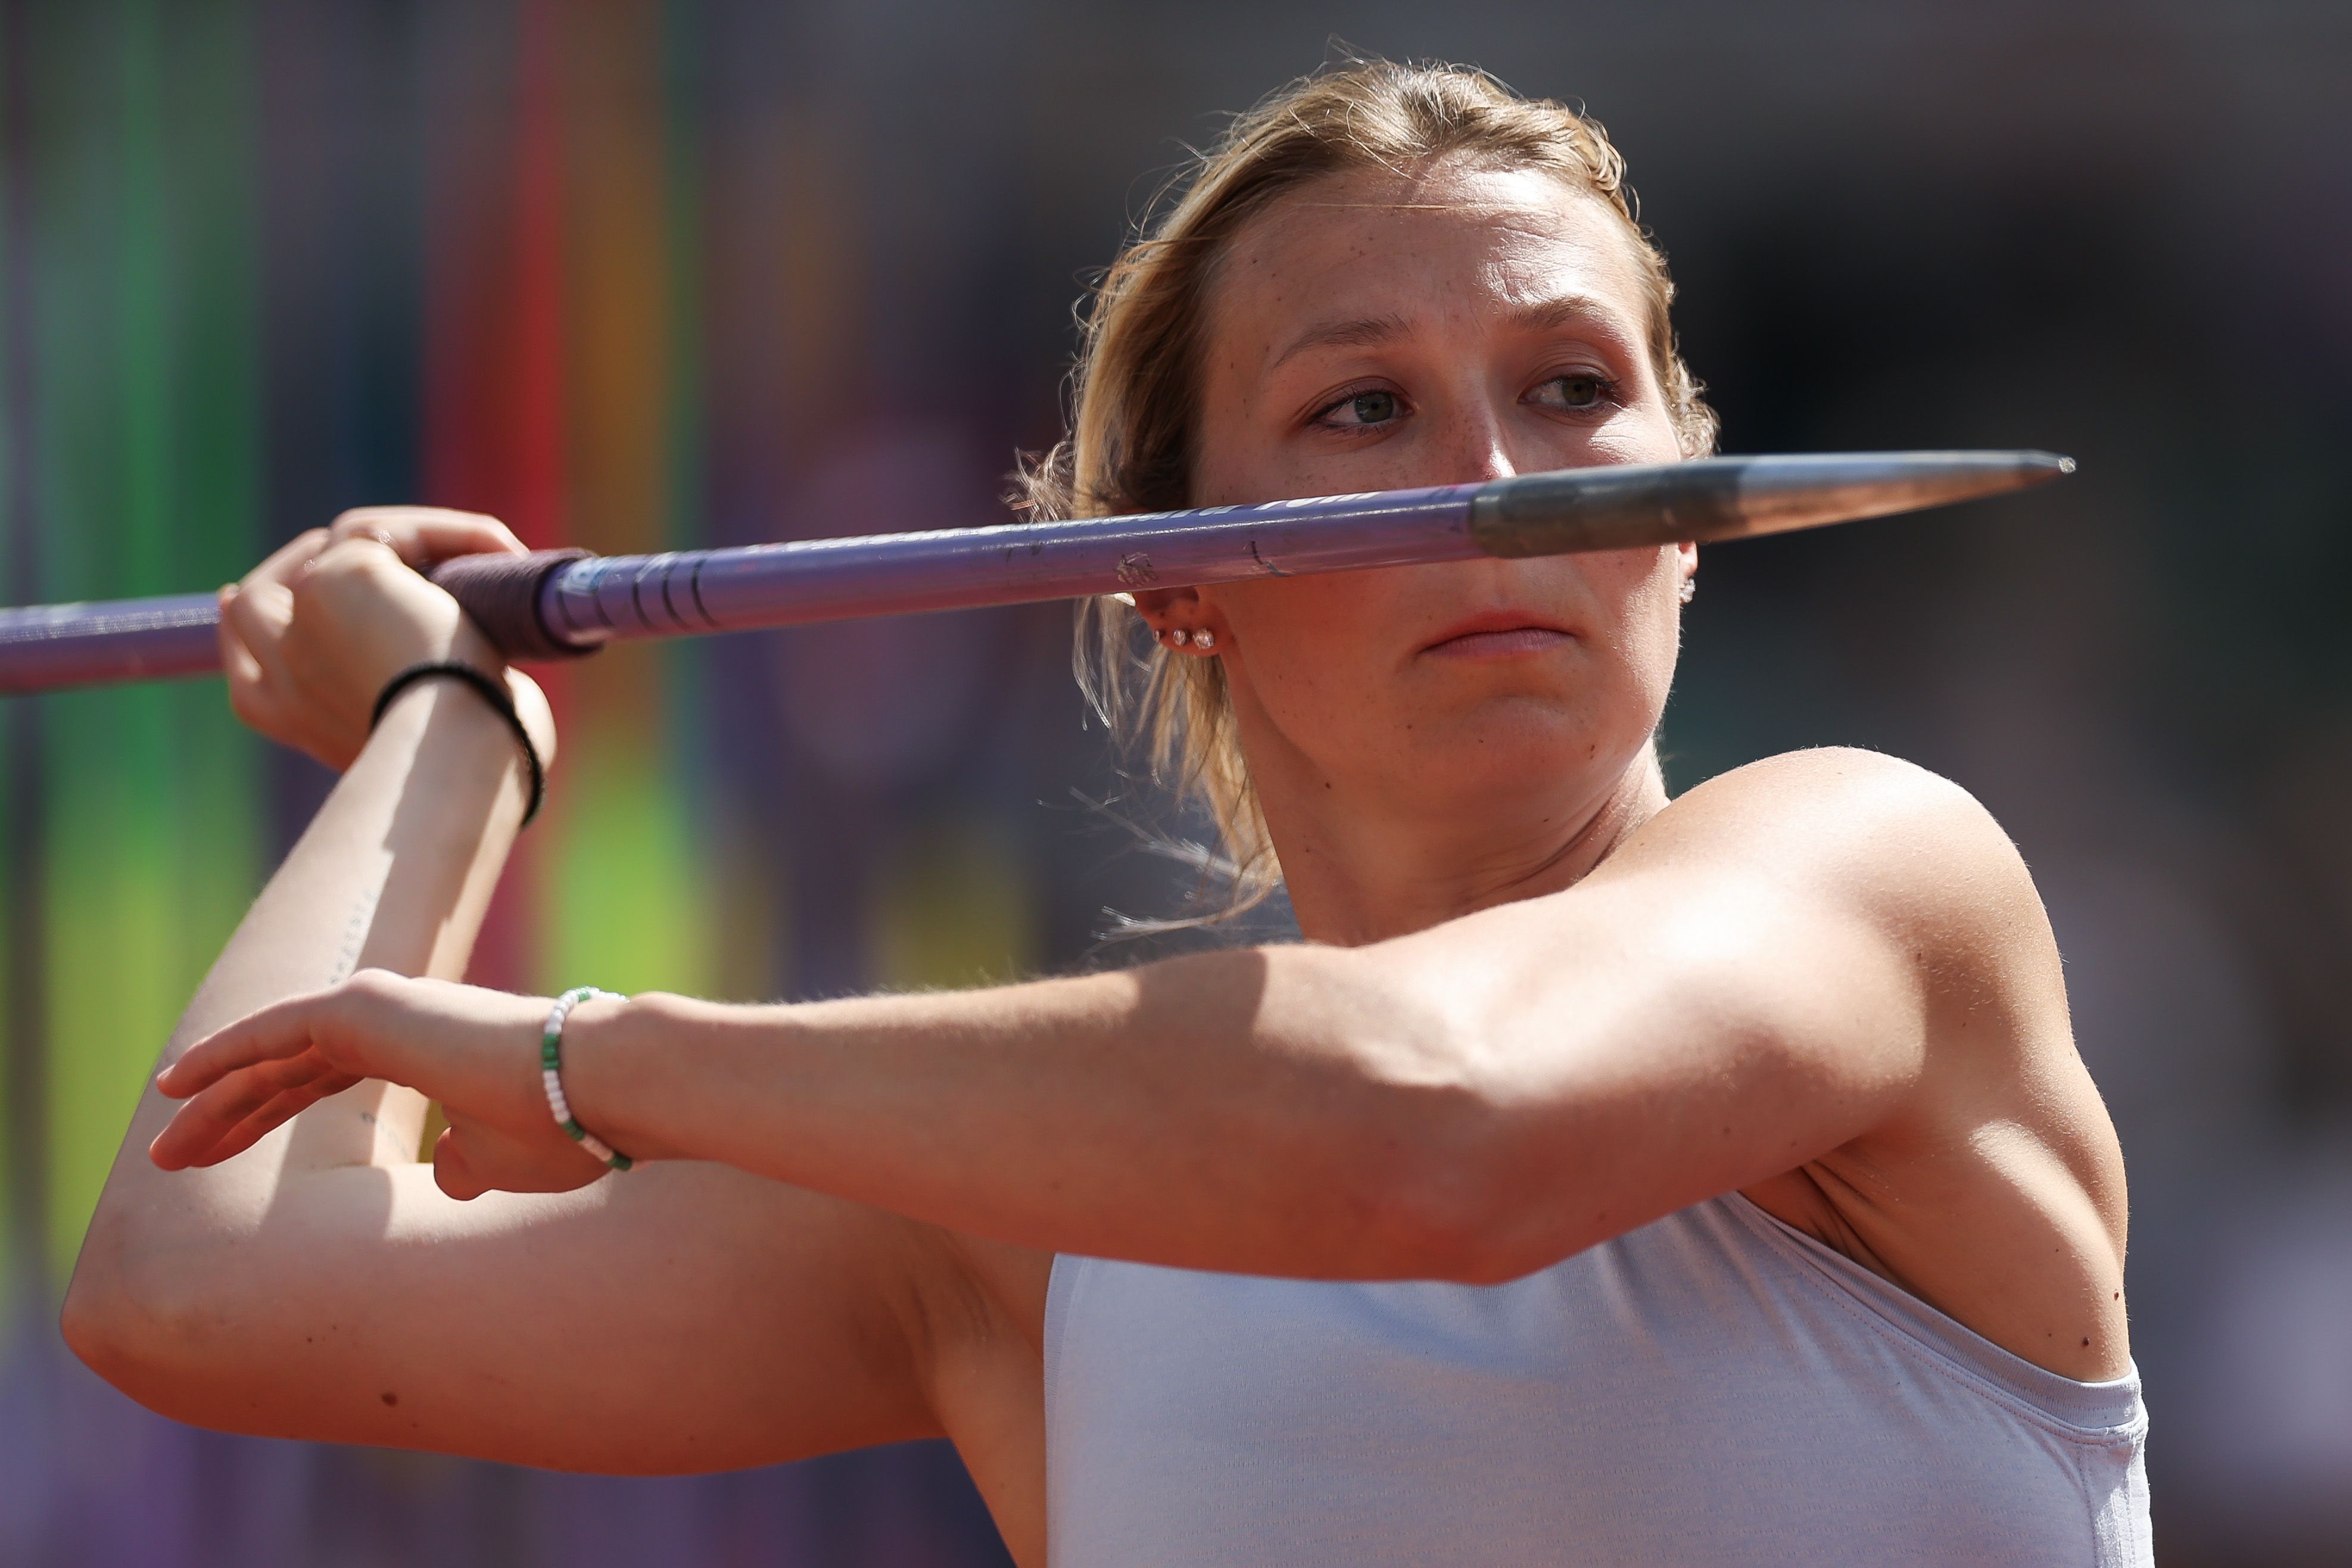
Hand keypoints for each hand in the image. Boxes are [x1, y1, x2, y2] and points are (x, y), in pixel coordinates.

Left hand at [150, 970, 617, 1199]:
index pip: (321, 1079)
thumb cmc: (556, 1127)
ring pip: (271, 1053)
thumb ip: (465, 1162)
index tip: (218, 1152)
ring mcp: (378, 1006)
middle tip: (175, 1157)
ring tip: (165, 1144)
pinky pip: (272, 1033)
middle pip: (286, 1067)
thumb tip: (450, 1173)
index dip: (266, 1115)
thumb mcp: (498, 1160)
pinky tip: (175, 1086)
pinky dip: (223, 1055)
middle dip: (228, 1113)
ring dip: (214, 1098)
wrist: (592, 1085)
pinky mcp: (365, 1008)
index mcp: (419, 1049)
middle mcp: (394, 1017)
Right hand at [217, 507, 554, 771]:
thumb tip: (431, 667)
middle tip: (348, 547)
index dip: (245, 627)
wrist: (460, 758)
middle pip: (256, 602)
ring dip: (390, 538)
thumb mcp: (412, 740)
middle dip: (293, 566)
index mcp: (288, 716)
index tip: (235, 596)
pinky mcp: (348, 574)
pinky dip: (451, 531)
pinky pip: (395, 529)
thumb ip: (394, 703)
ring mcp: (305, 618)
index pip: (245, 661)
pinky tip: (501, 549)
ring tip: (454, 543)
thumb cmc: (459, 764)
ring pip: (332, 547)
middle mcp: (282, 668)